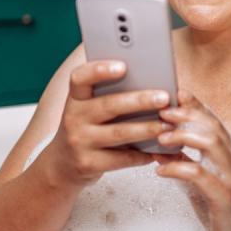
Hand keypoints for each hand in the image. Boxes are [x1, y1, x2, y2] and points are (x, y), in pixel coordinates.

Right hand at [46, 60, 173, 187]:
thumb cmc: (87, 129)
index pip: (80, 78)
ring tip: (168, 125)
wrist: (62, 165)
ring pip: (118, 133)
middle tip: (164, 97)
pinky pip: (121, 159)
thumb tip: (152, 86)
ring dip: (147, 129)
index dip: (99, 70)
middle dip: (140, 101)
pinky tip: (157, 150)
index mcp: (75, 98)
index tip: (123, 66)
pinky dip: (141, 155)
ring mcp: (79, 142)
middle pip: (108, 105)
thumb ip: (110, 96)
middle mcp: (74, 118)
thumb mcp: (89, 110)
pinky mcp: (88, 164)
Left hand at [154, 91, 230, 230]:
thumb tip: (159, 146)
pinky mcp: (225, 199)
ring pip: (211, 144)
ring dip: (183, 136)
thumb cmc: (220, 210)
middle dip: (185, 116)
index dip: (195, 105)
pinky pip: (201, 176)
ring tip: (160, 139)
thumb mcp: (200, 181)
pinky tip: (160, 170)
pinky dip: (178, 169)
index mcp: (230, 154)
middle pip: (212, 126)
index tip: (175, 92)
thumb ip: (185, 162)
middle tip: (160, 113)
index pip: (213, 120)